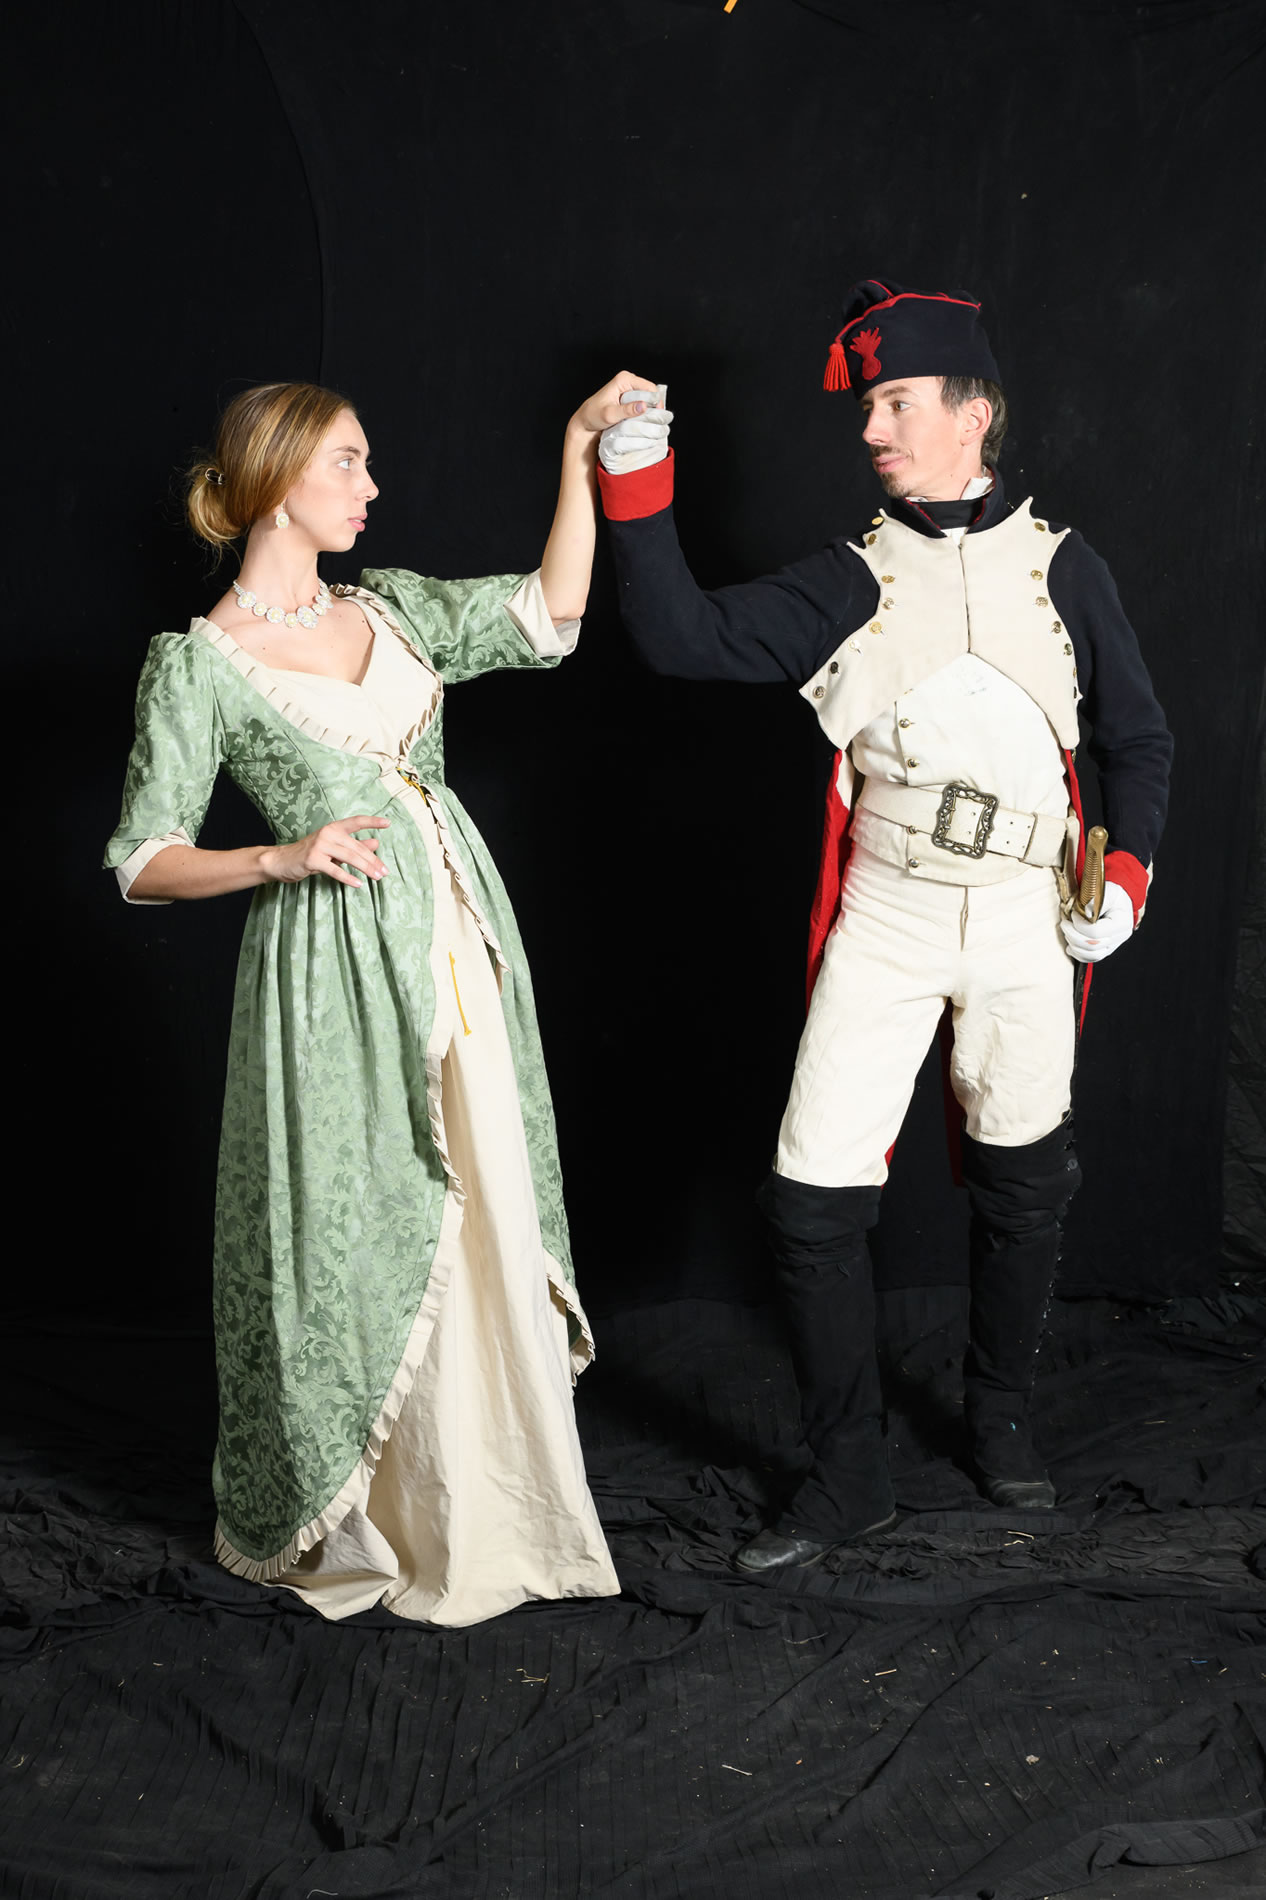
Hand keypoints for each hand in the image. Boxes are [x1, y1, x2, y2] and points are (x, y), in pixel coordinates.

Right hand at [261, 815, 389, 890]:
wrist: (282, 861)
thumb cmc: (311, 854)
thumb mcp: (334, 848)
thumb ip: (354, 846)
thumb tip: (376, 843)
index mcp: (334, 828)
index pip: (356, 822)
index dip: (372, 822)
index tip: (388, 823)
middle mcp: (328, 833)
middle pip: (356, 847)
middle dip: (373, 860)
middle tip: (385, 872)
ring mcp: (320, 845)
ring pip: (349, 857)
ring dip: (366, 869)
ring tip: (378, 878)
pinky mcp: (313, 859)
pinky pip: (335, 870)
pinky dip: (347, 878)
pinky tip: (358, 884)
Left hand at [598, 384, 672, 475]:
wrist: (585, 421)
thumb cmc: (593, 416)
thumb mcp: (610, 415)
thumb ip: (627, 410)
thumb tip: (643, 406)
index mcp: (624, 379)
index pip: (649, 387)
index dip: (655, 401)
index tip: (656, 416)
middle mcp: (628, 381)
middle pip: (650, 392)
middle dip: (652, 407)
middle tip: (651, 421)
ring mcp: (629, 389)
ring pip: (647, 399)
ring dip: (648, 411)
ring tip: (644, 422)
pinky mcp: (629, 397)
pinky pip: (642, 403)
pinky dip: (643, 413)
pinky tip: (639, 421)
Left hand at [1060, 880, 1133, 962]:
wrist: (1117, 902)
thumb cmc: (1112, 895)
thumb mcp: (1107, 891)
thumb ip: (1096, 900)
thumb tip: (1086, 912)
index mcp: (1122, 923)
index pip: (1096, 932)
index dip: (1079, 925)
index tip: (1073, 914)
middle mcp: (1120, 937)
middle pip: (1092, 945)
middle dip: (1072, 935)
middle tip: (1064, 923)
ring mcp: (1113, 945)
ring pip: (1091, 955)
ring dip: (1073, 945)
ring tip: (1067, 932)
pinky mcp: (1105, 950)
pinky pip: (1090, 959)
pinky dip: (1077, 954)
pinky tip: (1070, 946)